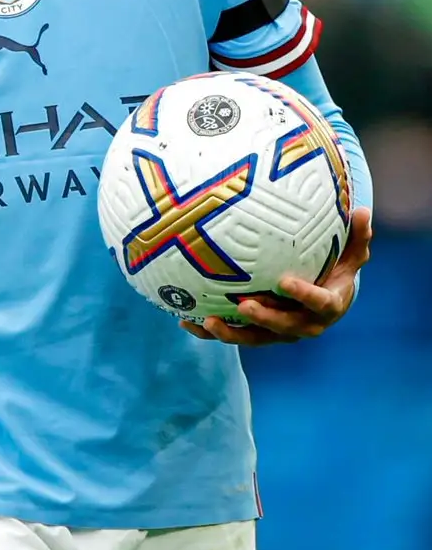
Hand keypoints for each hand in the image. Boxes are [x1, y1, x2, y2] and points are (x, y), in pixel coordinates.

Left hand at [185, 207, 371, 347]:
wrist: (327, 298)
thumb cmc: (337, 269)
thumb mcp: (351, 253)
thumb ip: (357, 236)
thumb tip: (363, 211)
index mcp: (328, 305)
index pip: (319, 303)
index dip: (304, 295)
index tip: (285, 281)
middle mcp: (304, 324)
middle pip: (283, 327)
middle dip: (264, 319)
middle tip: (243, 305)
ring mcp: (279, 333)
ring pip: (255, 338)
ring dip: (231, 333)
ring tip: (208, 320)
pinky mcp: (259, 334)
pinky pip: (234, 335)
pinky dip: (210, 332)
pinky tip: (185, 321)